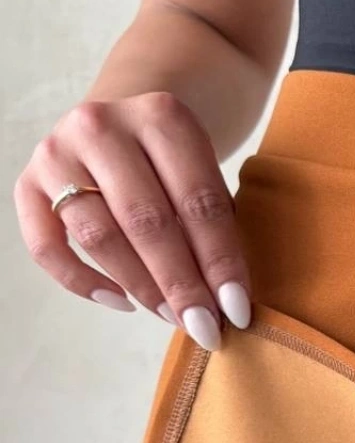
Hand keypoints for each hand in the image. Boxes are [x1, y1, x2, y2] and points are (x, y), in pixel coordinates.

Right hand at [12, 90, 252, 350]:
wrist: (123, 123)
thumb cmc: (174, 162)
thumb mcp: (204, 171)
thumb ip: (213, 222)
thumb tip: (228, 299)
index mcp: (161, 116)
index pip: (197, 201)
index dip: (220, 261)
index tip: (238, 309)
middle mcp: (102, 126)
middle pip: (146, 220)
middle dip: (181, 283)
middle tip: (205, 326)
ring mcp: (58, 153)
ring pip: (99, 236)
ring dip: (141, 287)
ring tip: (173, 317)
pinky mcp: (28, 183)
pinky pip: (47, 247)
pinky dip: (81, 282)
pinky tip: (121, 302)